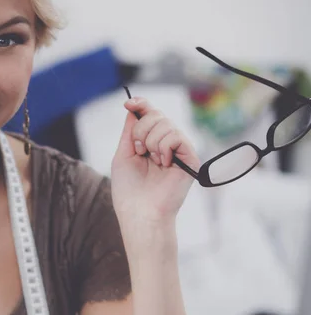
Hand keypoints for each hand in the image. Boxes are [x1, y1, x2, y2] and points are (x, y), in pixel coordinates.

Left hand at [111, 97, 199, 223]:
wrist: (139, 211)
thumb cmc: (129, 190)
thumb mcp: (123, 154)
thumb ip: (130, 131)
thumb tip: (134, 107)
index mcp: (150, 144)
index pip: (150, 116)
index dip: (141, 105)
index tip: (129, 103)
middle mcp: (166, 145)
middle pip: (156, 115)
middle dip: (141, 129)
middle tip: (139, 151)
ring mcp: (179, 151)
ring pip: (165, 123)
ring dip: (150, 141)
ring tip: (151, 161)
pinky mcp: (190, 158)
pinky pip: (176, 136)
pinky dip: (163, 147)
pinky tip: (162, 163)